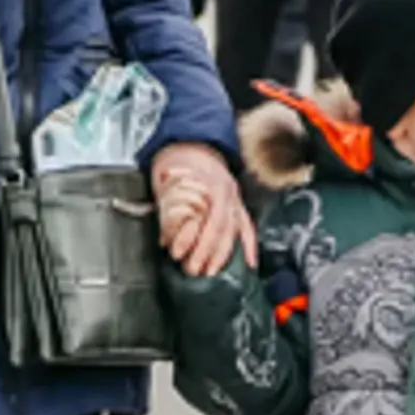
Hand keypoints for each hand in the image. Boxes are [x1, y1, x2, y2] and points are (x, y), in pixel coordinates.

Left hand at [152, 143, 252, 274]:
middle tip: (195, 270)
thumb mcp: (166, 178)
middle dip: (209, 254)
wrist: (193, 142)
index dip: (196, 242)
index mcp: (212, 184)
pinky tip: (249, 263)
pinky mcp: (238, 205)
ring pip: (236, 231)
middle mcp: (228, 192)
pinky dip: (249, 246)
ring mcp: (235, 198)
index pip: (208, 221)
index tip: (180, 255)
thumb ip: (167, 207)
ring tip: (212, 272)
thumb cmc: (179, 159)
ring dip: (224, 255)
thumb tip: (165, 238)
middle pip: (223, 229)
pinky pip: (248, 227)